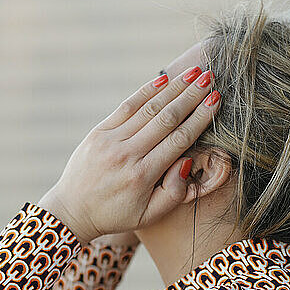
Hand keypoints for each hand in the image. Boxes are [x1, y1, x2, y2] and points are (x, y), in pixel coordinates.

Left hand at [38, 67, 219, 244]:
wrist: (72, 208)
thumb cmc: (115, 214)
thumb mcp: (148, 216)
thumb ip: (174, 193)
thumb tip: (188, 161)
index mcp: (142, 176)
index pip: (178, 140)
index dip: (200, 118)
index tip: (216, 99)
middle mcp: (126, 154)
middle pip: (166, 118)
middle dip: (191, 96)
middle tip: (211, 78)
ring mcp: (110, 140)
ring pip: (147, 108)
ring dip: (173, 88)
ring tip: (193, 73)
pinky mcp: (98, 132)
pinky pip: (126, 107)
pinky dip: (145, 92)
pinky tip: (163, 80)